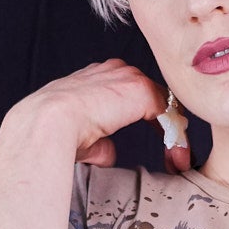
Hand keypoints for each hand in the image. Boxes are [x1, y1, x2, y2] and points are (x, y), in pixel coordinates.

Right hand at [14, 59, 190, 174]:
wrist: (48, 123)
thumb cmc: (54, 133)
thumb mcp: (82, 137)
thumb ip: (101, 142)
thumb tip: (110, 152)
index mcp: (98, 78)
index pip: (134, 93)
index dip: (151, 117)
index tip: (161, 140)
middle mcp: (114, 71)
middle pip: (153, 94)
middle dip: (166, 123)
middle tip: (176, 152)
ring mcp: (127, 77)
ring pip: (163, 102)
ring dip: (173, 131)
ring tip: (179, 157)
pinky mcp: (139, 89)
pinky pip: (167, 111)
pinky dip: (174, 134)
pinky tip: (177, 154)